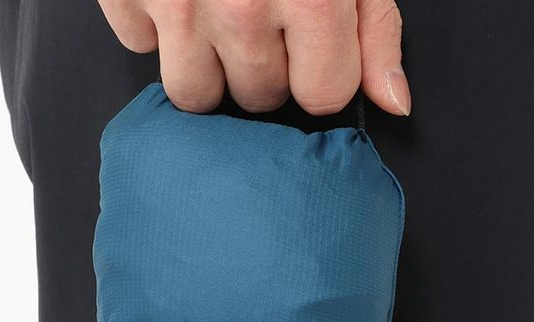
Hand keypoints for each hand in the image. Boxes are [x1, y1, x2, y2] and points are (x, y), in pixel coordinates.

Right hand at [98, 0, 410, 116]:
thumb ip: (375, 28)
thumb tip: (393, 100)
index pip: (322, 96)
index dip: (319, 73)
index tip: (312, 45)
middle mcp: (242, 7)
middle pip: (259, 97)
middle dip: (265, 64)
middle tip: (260, 6)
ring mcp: (177, 3)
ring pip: (195, 93)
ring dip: (207, 65)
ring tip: (215, 12)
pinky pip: (140, 46)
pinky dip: (156, 24)